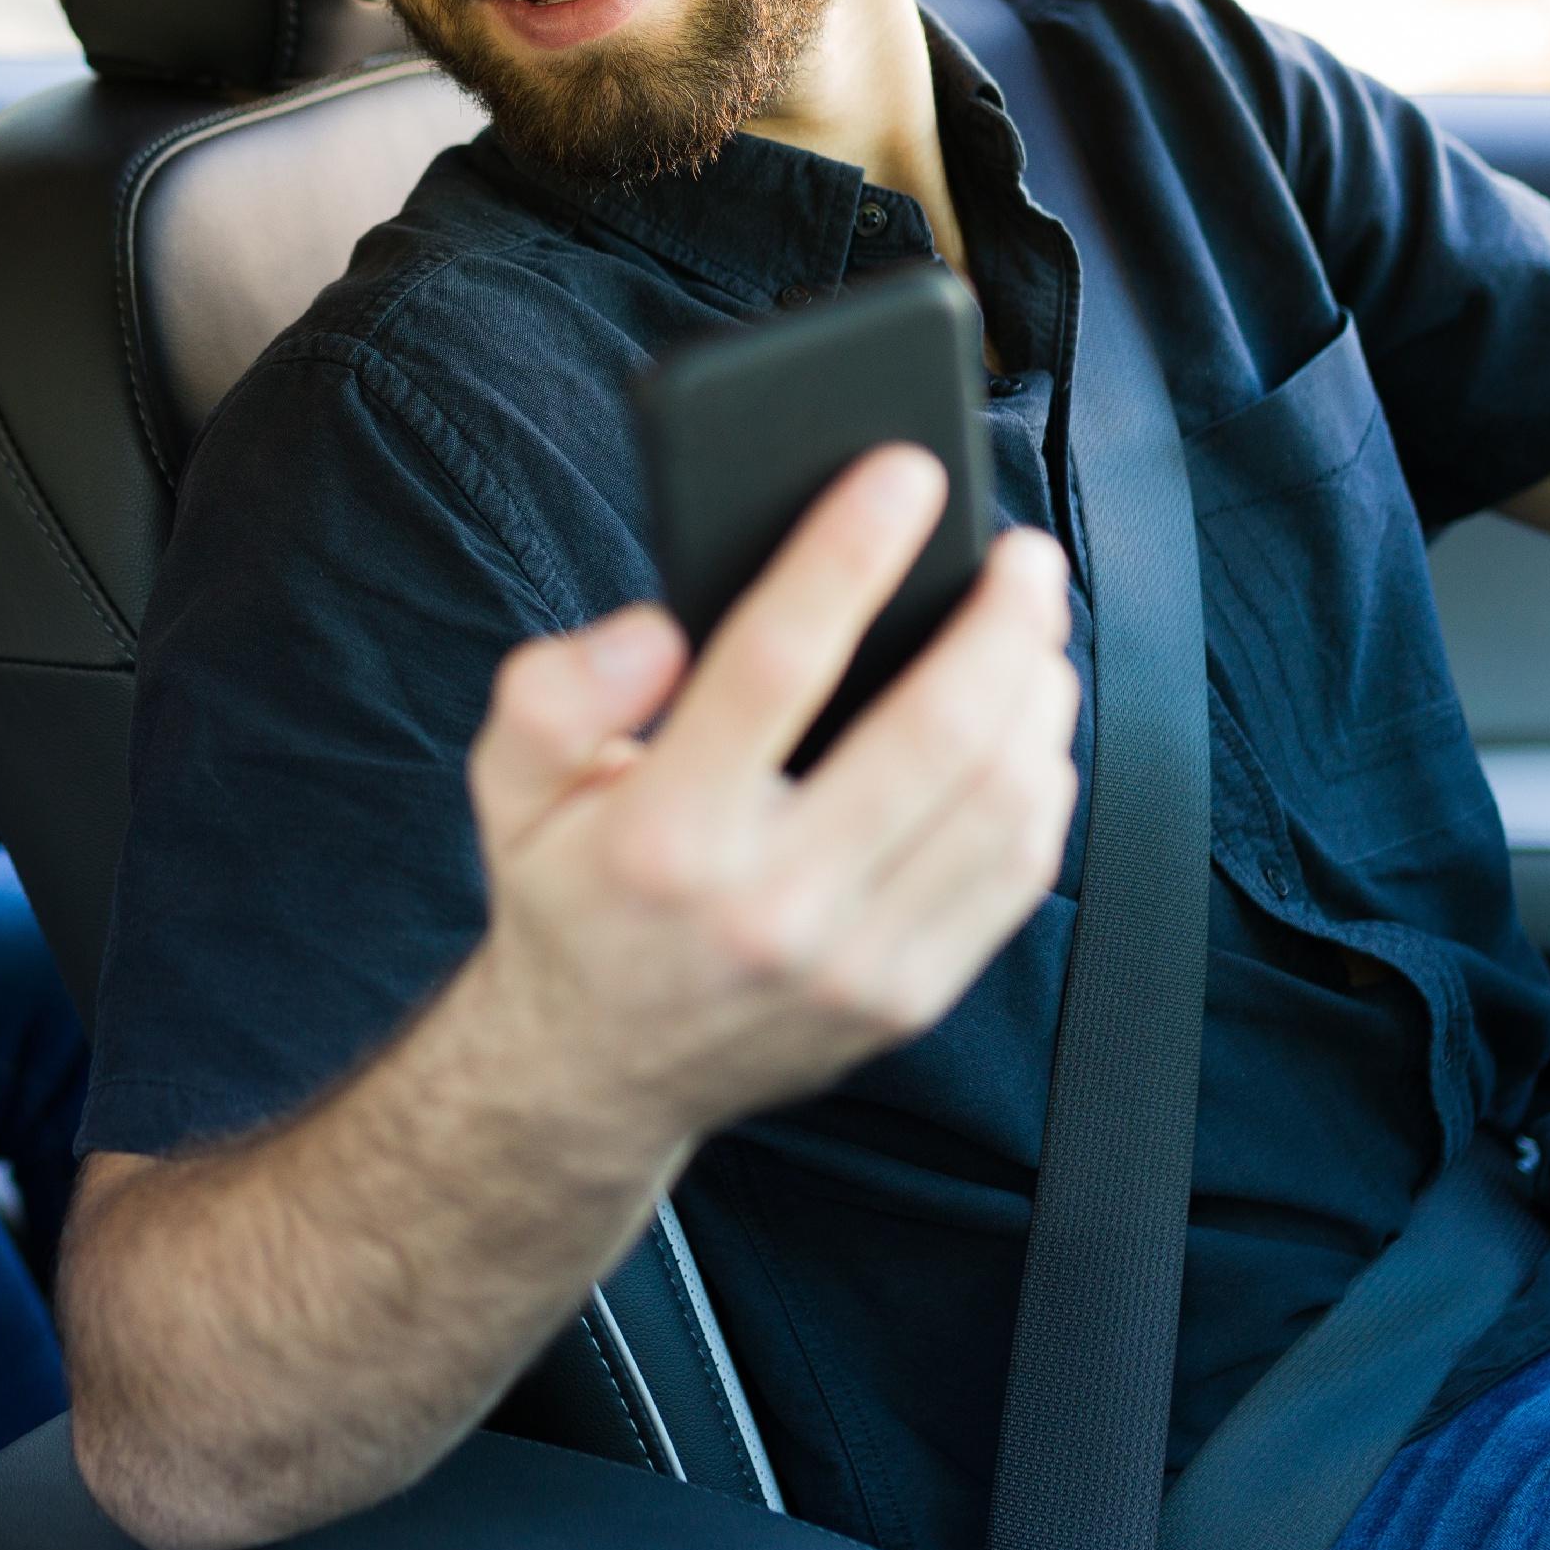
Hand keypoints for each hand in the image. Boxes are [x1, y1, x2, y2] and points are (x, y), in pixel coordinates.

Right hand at [464, 449, 1078, 1141]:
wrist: (594, 1075)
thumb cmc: (569, 894)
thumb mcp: (508, 784)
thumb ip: (551, 691)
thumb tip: (656, 633)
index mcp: (663, 836)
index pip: (773, 666)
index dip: (846, 555)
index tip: (902, 474)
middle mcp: (768, 905)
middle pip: (934, 734)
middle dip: (1001, 621)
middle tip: (1021, 552)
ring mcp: (853, 962)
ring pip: (999, 803)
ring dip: (1037, 694)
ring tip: (1033, 628)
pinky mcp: (908, 996)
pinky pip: (1016, 873)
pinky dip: (1042, 781)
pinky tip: (1029, 725)